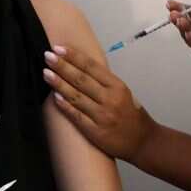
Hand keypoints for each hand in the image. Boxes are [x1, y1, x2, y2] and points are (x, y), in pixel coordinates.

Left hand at [43, 45, 156, 162]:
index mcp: (117, 86)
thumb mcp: (124, 92)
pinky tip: (55, 96)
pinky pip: (77, 116)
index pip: (92, 67)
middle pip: (81, 80)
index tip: (59, 48)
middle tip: (48, 56)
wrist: (144, 142)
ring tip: (46, 73)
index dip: (74, 57)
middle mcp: (110, 99)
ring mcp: (102, 116)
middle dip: (62, 66)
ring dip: (59, 84)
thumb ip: (104, 82)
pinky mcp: (95, 132)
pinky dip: (65, 106)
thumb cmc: (132, 115)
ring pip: (76, 96)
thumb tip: (79, 68)